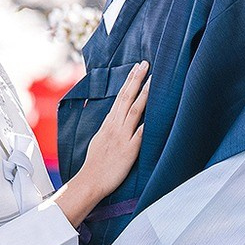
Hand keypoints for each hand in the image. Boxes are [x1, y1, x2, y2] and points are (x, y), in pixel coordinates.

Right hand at [54, 63, 148, 225]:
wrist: (90, 181)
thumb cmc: (96, 162)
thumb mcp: (100, 138)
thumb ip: (110, 126)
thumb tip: (117, 115)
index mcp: (109, 123)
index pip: (121, 97)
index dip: (130, 81)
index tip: (137, 67)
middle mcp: (115, 126)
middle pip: (127, 98)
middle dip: (136, 80)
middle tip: (145, 63)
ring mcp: (122, 137)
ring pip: (134, 111)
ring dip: (144, 94)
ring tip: (153, 80)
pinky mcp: (129, 151)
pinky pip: (139, 135)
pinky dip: (146, 124)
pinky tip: (154, 113)